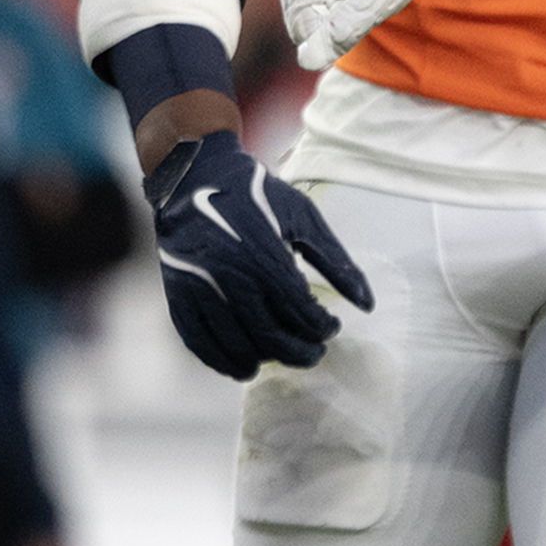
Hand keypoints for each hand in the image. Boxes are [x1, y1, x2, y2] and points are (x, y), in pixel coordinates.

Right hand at [145, 130, 374, 378]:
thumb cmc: (257, 196)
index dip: (322, 327)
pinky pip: (198, 341)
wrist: (194, 178)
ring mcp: (198, 287)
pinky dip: (222, 361)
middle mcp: (227, 275)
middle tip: (315, 352)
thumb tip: (368, 305)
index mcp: (263, 254)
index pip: (300, 311)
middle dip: (300, 352)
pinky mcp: (177, 294)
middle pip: (269, 336)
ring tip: (283, 356)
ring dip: (265, 361)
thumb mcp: (304, 217)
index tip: (332, 326)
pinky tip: (243, 366)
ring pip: (235, 344)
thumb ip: (337, 261)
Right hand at [275, 0, 430, 71]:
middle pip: (301, 29)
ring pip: (304, 25)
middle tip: (359, 4)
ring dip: (331, 20)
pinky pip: (308, 14)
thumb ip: (341, 30)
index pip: (304, 30)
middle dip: (332, 26)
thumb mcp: (374, 0)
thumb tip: (307, 61)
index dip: (335, 34)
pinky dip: (329, 12)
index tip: (360, 12)